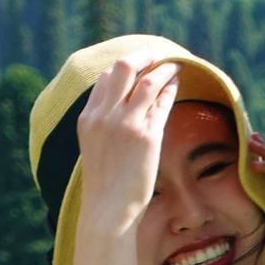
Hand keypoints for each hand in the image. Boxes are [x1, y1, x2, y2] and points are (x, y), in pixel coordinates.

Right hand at [75, 57, 179, 233]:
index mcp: (88, 118)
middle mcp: (104, 116)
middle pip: (124, 67)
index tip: (139, 65)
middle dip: (144, 57)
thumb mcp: (94, 146)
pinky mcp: (146, 136)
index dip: (124, 68)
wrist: (107, 209)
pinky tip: (176, 84)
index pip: (105, 78)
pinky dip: (170, 88)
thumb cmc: (104, 183)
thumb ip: (102, 122)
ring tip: (175, 66)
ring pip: (148, 80)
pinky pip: (162, 102)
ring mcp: (125, 124)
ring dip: (164, 69)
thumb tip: (118, 104)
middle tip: (158, 56)